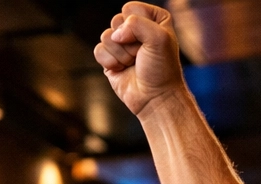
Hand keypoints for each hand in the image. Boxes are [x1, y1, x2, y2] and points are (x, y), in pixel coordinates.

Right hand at [94, 3, 189, 118]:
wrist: (154, 97)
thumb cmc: (162, 69)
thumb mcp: (160, 38)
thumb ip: (137, 24)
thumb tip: (115, 34)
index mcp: (153, 18)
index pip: (130, 8)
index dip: (136, 25)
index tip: (148, 42)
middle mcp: (136, 28)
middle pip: (116, 21)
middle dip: (127, 41)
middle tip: (140, 54)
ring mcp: (122, 43)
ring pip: (106, 36)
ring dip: (120, 54)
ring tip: (132, 63)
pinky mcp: (110, 58)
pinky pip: (98, 50)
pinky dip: (109, 62)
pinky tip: (122, 69)